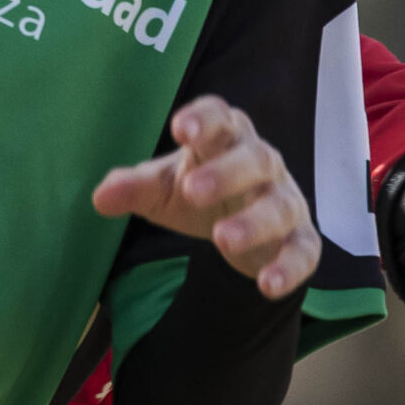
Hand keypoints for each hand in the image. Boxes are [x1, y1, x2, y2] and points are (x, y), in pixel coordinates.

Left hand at [91, 96, 316, 299]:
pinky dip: (289, 268)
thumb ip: (134, 188)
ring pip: (279, 206)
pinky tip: (268, 285)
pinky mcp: (301, 239)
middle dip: (225, 173)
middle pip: (254, 159)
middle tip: (192, 190)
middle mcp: (262, 164)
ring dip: (254, 222)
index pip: (220, 118)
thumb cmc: (199, 190)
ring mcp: (285, 200)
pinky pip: (303, 251)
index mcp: (225, 139)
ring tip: (222, 240)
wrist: (243, 225)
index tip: (180, 129)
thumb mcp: (163, 189)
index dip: (203, 120)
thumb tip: (100, 198)